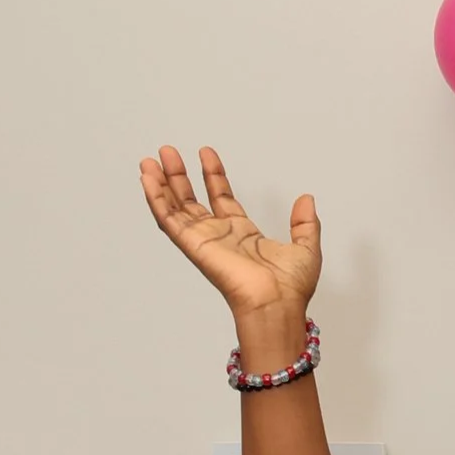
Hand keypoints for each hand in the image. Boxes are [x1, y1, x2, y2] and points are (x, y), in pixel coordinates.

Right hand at [139, 145, 320, 326]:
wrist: (277, 301)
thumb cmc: (291, 287)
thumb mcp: (307, 248)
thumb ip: (306, 223)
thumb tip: (307, 200)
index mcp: (243, 235)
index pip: (222, 198)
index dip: (214, 175)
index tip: (207, 154)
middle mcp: (220, 236)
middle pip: (192, 200)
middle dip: (179, 176)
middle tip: (169, 152)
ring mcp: (204, 240)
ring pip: (174, 207)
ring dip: (162, 183)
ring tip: (151, 160)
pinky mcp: (192, 244)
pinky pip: (167, 219)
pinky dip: (155, 198)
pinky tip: (147, 178)